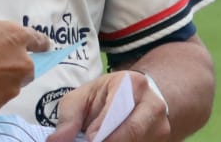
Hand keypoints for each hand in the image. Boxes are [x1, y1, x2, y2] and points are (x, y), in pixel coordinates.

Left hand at [48, 72, 168, 141]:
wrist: (136, 97)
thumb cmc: (104, 97)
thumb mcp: (82, 98)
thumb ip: (68, 118)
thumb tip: (56, 141)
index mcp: (132, 84)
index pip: (118, 108)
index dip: (103, 126)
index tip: (90, 138)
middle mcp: (153, 104)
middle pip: (133, 131)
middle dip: (109, 140)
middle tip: (91, 141)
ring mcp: (161, 125)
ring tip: (97, 138)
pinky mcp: (163, 140)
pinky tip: (109, 140)